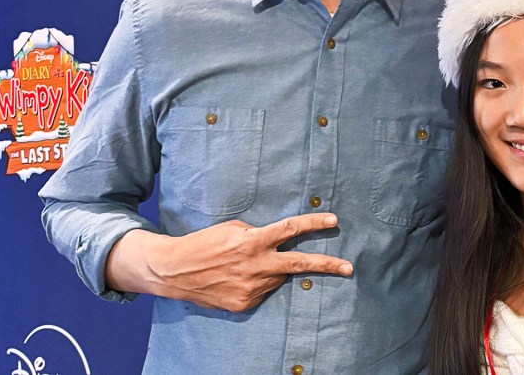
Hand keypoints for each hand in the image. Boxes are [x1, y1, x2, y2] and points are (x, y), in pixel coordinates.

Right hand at [107, 213, 350, 311]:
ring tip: (246, 265)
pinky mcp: (244, 303)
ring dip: (272, 270)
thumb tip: (276, 241)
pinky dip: (257, 283)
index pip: (289, 229)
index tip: (333, 220)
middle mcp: (255, 265)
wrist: (174, 271)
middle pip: (299, 264)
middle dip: (326, 265)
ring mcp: (251, 287)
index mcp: (252, 241)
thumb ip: (257, 235)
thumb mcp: (232, 229)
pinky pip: (261, 291)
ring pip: (277, 277)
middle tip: (348, 267)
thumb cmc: (204, 243)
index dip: (313, 223)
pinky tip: (238, 278)